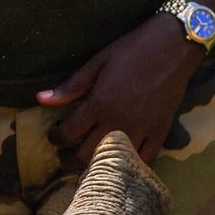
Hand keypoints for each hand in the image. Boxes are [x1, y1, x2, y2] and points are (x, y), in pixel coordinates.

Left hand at [37, 13, 203, 171]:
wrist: (173, 47)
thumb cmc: (132, 51)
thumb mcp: (97, 63)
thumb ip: (70, 87)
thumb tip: (41, 99)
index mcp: (99, 104)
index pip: (66, 134)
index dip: (54, 137)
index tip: (53, 133)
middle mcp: (117, 122)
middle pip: (84, 155)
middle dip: (66, 158)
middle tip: (62, 153)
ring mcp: (140, 131)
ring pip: (111, 163)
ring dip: (92, 166)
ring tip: (84, 159)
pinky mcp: (160, 133)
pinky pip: (144, 162)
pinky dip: (129, 167)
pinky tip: (118, 162)